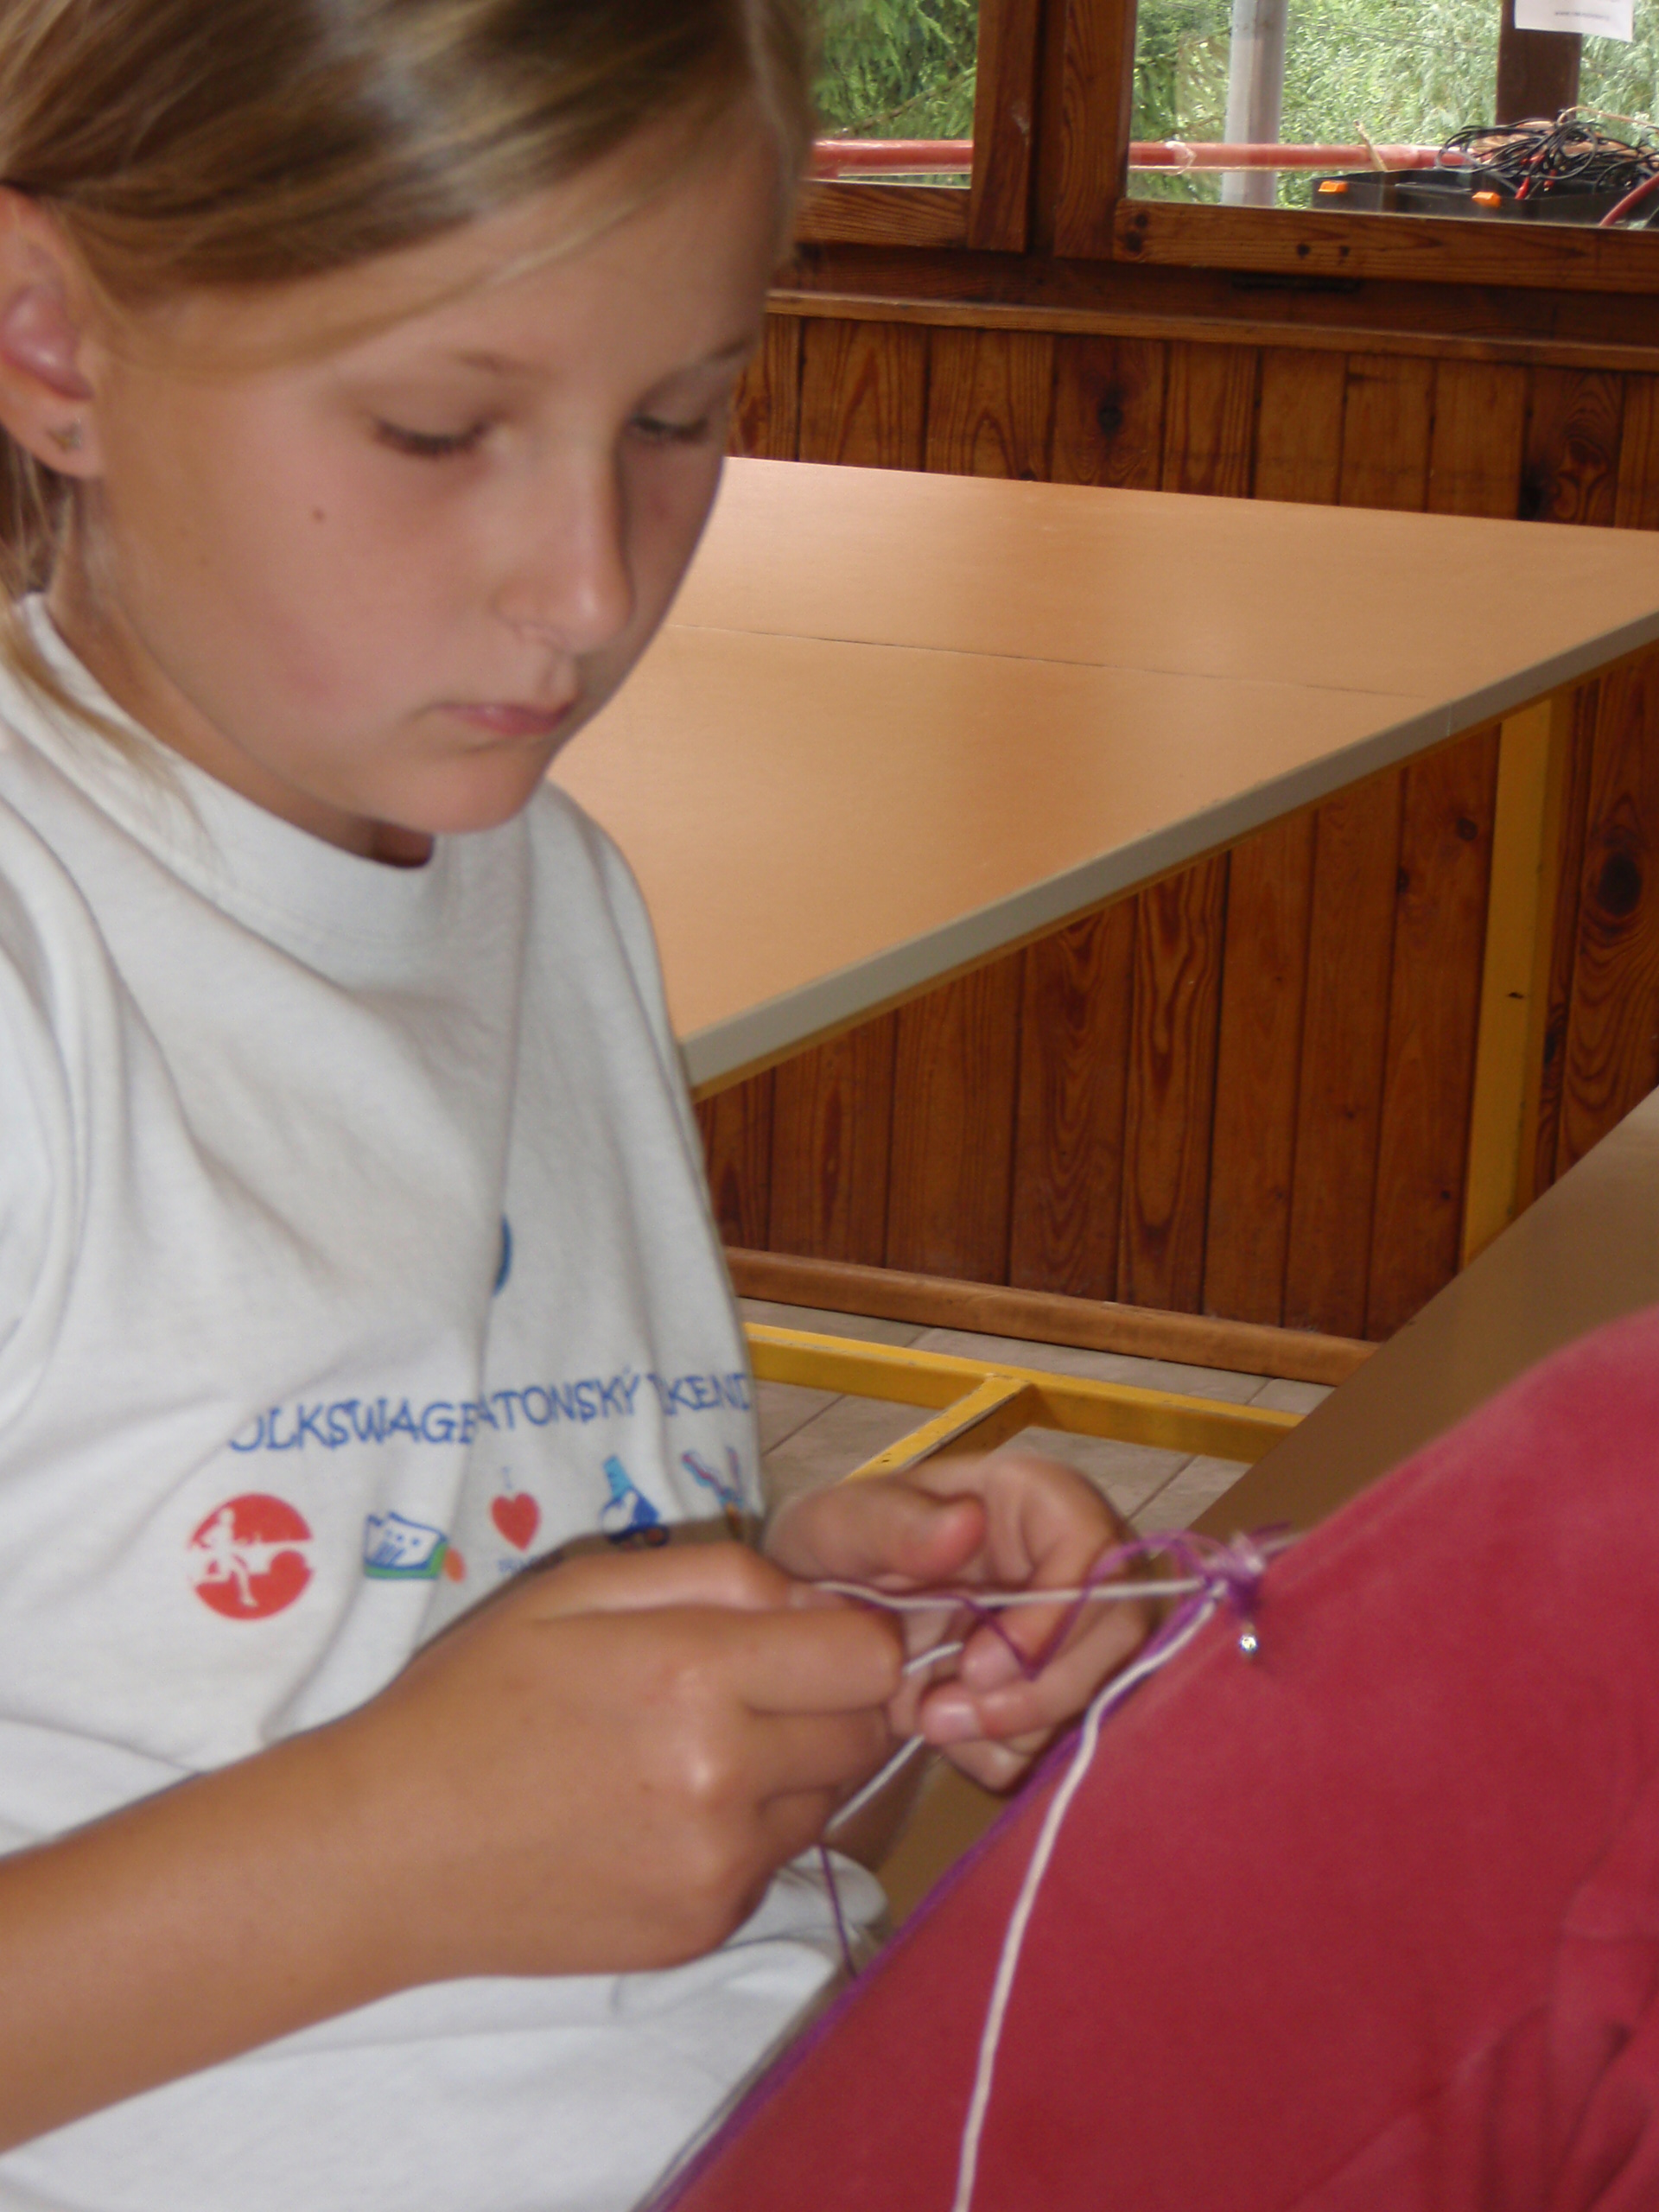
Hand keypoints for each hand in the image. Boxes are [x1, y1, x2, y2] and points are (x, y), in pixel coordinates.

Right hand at [332, 1543, 902, 1983]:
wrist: (386, 1851)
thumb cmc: (474, 1697)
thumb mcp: (577, 1588)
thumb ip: (716, 1574)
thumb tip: (817, 1596)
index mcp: (696, 1675)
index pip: (869, 1656)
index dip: (855, 1633)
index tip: (812, 1630)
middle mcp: (725, 1779)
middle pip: (866, 1730)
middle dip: (833, 1698)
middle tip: (757, 1685)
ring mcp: (718, 1868)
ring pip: (829, 1798)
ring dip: (795, 1766)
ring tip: (699, 1748)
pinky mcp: (704, 1930)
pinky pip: (776, 1861)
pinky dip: (749, 1831)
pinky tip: (665, 1812)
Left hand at [765, 1455, 1152, 1791]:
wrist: (817, 1625)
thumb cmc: (834, 1553)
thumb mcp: (838, 1527)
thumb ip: (893, 1524)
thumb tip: (968, 1522)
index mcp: (1033, 1502)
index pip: (1094, 1548)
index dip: (1057, 1614)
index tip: (979, 1664)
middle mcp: (1073, 1564)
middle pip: (1119, 1632)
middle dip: (1041, 1689)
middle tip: (944, 1712)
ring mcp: (1074, 1634)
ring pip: (1105, 1694)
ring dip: (1021, 1729)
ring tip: (929, 1720)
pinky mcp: (1057, 1694)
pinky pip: (1065, 1742)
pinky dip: (1009, 1755)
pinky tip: (950, 1736)